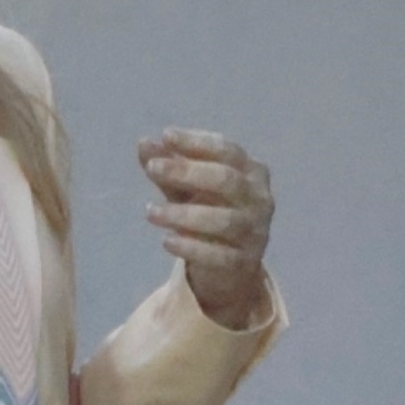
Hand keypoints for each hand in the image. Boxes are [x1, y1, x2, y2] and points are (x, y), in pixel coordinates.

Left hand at [139, 127, 273, 330]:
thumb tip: (144, 143)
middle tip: (153, 168)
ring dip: (183, 215)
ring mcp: (256, 232)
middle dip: (188, 172)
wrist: (228, 268)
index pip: (226, 150)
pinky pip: (219, 255)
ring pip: (223, 220)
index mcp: (251, 171)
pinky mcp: (245, 262)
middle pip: (227, 180)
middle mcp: (259, 198)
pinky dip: (191, 247)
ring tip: (150, 212)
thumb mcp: (187, 188)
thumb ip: (169, 166)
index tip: (166, 136)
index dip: (197, 142)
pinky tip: (166, 241)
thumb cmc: (209, 213)